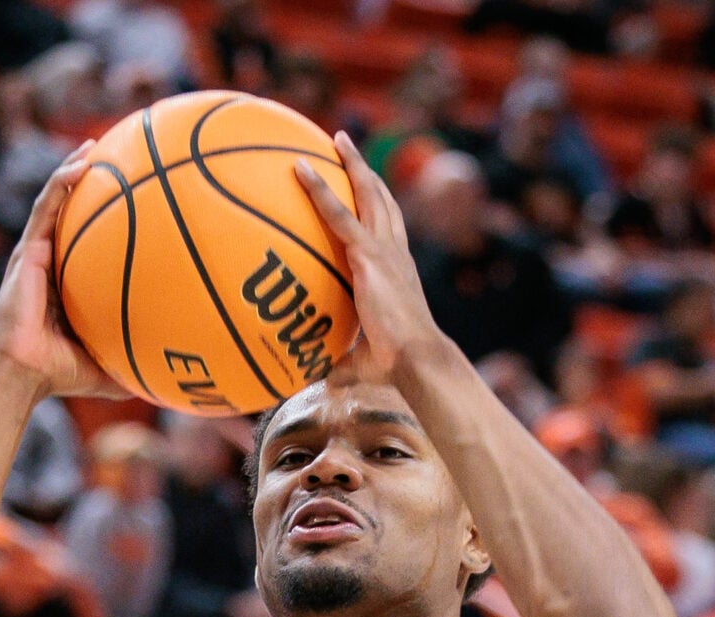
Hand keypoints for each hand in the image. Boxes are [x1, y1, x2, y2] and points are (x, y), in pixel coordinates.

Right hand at [0, 145, 122, 400]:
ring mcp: (37, 254)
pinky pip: (45, 208)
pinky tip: (83, 162)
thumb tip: (173, 382)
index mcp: (67, 284)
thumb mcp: (106, 367)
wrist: (18, 373)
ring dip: (72, 171)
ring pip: (55, 202)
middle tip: (116, 160)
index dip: (105, 220)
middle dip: (91, 185)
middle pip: (71, 215)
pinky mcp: (27, 251)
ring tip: (94, 146)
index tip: (133, 201)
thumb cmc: (57, 374)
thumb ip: (134, 365)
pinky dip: (61, 182)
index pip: (86, 244)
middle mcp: (51, 264)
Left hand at [295, 134, 445, 386]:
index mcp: (396, 270)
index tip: (362, 187)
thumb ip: (338, 363)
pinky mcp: (367, 255)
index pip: (386, 228)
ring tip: (335, 137)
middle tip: (344, 145)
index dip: (376, 205)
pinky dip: (318, 190)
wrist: (415, 359)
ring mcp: (383, 249)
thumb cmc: (394, 367)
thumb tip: (315, 381)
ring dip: (351, 164)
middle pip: (381, 198)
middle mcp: (394, 251)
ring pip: (367, 193)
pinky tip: (298, 169)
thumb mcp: (360, 361)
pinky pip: (337, 214)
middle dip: (364, 170)